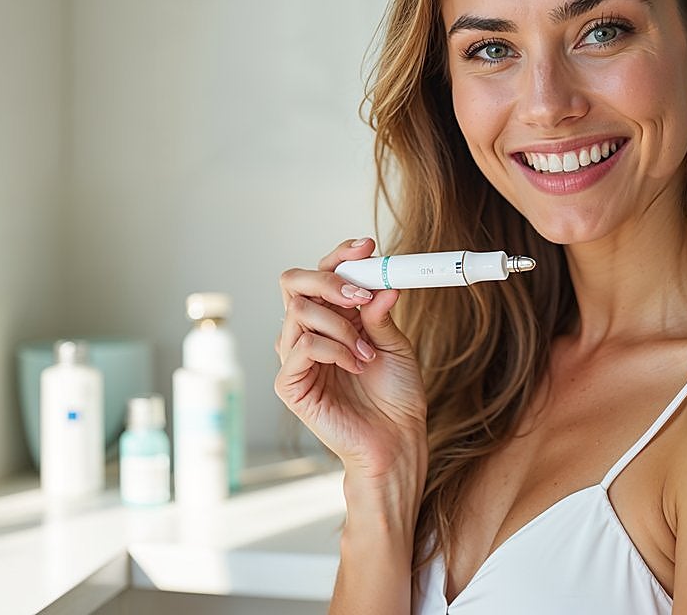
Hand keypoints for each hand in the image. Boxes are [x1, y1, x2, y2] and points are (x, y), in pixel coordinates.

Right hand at [275, 238, 426, 480]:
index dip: (340, 255)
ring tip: (368, 352)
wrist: (396, 440)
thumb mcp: (395, 344)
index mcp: (333, 316)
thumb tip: (383, 282)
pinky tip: (356, 366)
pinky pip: (302, 347)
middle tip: (360, 295)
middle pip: (293, 282)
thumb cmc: (396, 394)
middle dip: (327, 279)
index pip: (322, 273)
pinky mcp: (290, 383)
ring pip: (298, 312)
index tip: (368, 247)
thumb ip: (380, 313)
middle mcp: (308, 331)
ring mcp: (295, 356)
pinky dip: (334, 349)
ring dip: (340, 325)